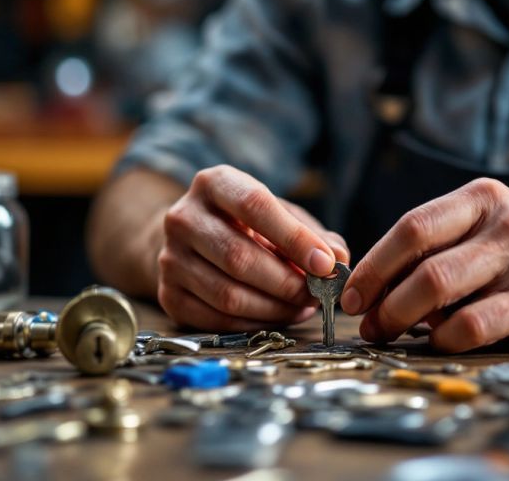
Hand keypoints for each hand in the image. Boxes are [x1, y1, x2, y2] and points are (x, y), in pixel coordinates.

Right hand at [158, 165, 348, 330]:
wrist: (191, 239)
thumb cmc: (246, 225)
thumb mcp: (279, 215)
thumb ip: (313, 234)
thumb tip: (340, 259)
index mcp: (213, 184)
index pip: (255, 206)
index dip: (294, 237)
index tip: (325, 263)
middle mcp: (183, 217)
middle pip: (239, 257)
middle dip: (286, 282)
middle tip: (316, 294)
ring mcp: (170, 258)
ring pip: (228, 294)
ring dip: (274, 308)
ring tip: (301, 307)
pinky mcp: (168, 294)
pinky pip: (217, 320)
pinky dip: (254, 324)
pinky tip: (276, 316)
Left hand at [340, 178, 508, 351]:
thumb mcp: (490, 229)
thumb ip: (442, 247)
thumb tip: (376, 286)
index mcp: (481, 199)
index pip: (412, 227)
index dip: (374, 264)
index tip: (351, 294)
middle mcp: (503, 223)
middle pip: (422, 262)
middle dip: (383, 298)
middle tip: (367, 323)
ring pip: (441, 290)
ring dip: (404, 319)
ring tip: (391, 334)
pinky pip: (475, 324)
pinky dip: (446, 339)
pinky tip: (440, 342)